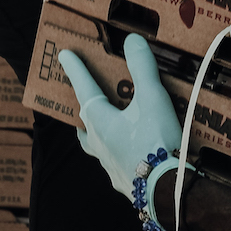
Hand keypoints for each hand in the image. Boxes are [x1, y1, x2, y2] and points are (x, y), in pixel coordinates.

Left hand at [58, 36, 183, 197]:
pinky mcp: (123, 180)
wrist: (166, 190)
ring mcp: (108, 164)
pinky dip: (118, 152)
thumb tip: (132, 40)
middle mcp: (98, 143)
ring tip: (104, 127)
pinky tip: (129, 153)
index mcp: (100, 121)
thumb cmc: (156, 142)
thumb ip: (142, 68)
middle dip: (85, 106)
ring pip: (95, 145)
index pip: (84, 89)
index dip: (76, 69)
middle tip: (87, 96)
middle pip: (85, 121)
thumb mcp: (153, 99)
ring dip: (96, 133)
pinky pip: (114, 162)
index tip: (63, 55)